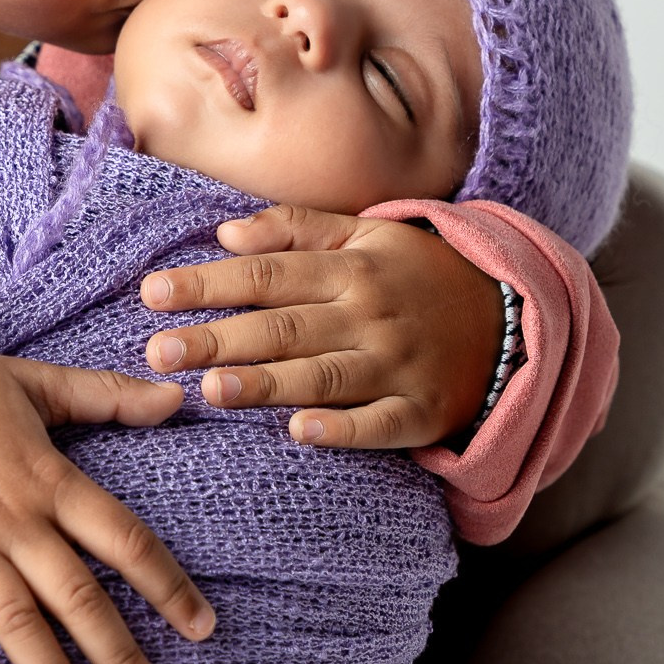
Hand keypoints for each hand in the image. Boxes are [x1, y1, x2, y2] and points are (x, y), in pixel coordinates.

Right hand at [0, 336, 215, 663]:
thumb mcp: (31, 380)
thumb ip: (103, 394)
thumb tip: (177, 396)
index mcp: (45, 474)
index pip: (122, 536)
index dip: (166, 584)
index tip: (203, 629)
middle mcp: (9, 513)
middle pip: (76, 593)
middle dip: (119, 655)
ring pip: (14, 617)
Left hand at [141, 204, 503, 448]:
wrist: (510, 317)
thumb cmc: (415, 273)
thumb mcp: (364, 233)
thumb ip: (293, 230)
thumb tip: (225, 233)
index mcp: (351, 267)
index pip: (266, 275)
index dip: (208, 284)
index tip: (153, 294)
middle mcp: (370, 314)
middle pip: (284, 326)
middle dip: (219, 338)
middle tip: (158, 351)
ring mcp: (398, 365)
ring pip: (323, 375)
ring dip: (267, 383)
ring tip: (212, 389)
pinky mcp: (422, 412)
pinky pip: (379, 425)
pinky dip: (342, 430)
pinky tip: (300, 432)